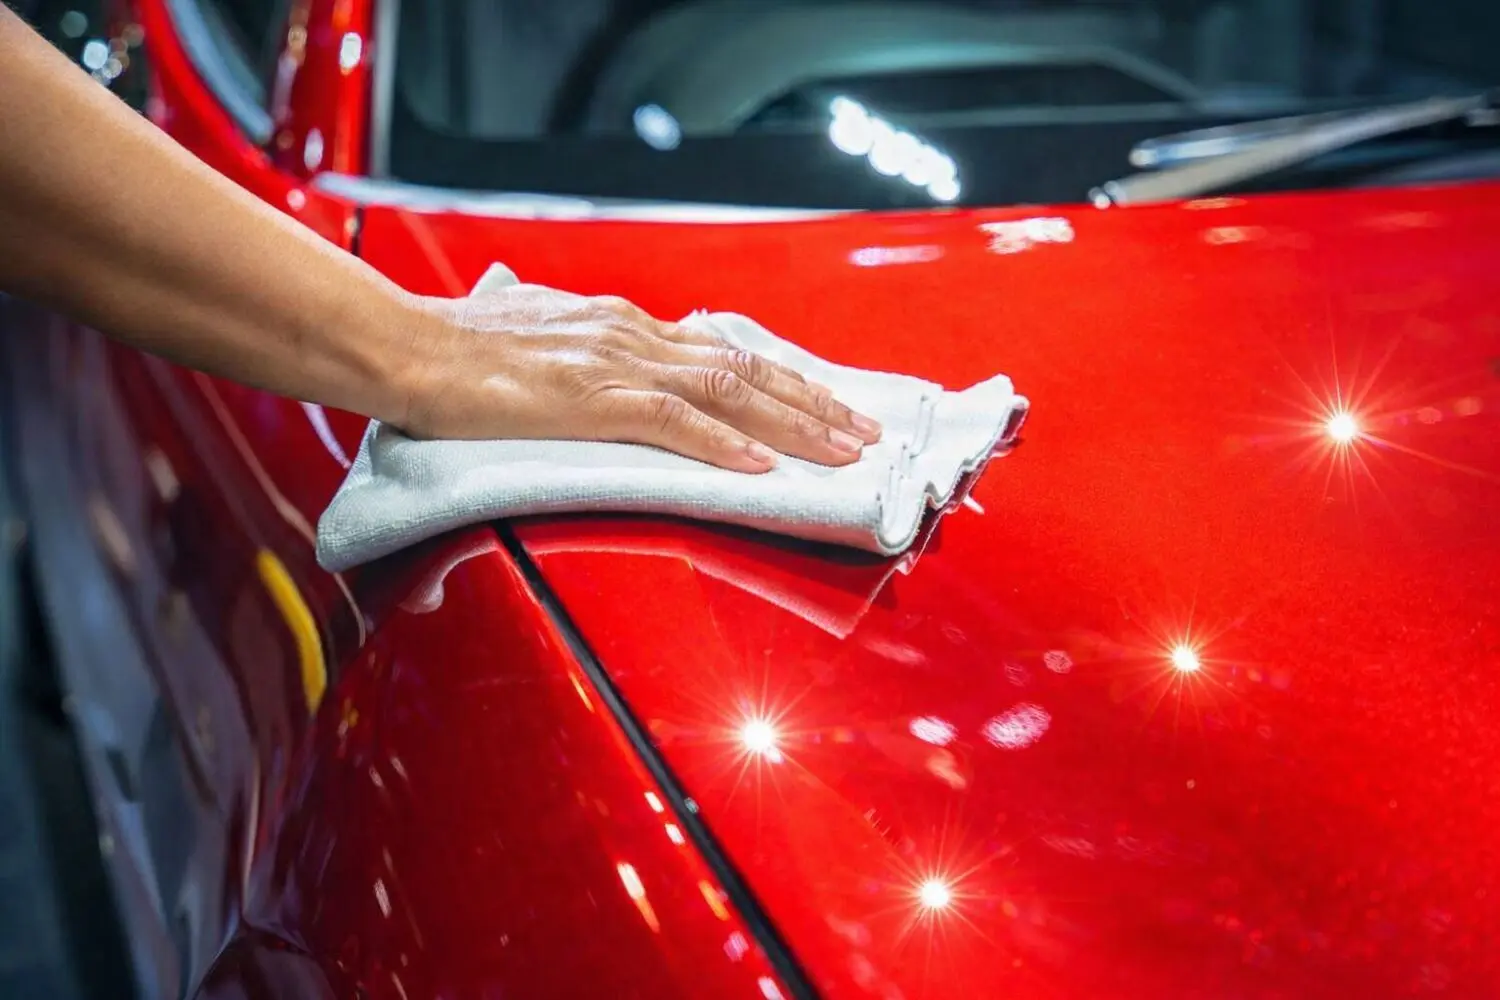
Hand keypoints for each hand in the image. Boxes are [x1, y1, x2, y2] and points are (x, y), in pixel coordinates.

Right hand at [392, 283, 881, 472]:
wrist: (408, 346)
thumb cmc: (460, 347)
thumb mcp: (537, 336)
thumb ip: (577, 350)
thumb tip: (587, 354)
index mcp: (624, 326)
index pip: (725, 351)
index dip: (783, 380)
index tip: (825, 402)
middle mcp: (633, 336)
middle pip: (745, 369)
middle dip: (813, 403)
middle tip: (864, 431)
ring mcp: (615, 365)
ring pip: (727, 392)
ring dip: (792, 424)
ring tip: (840, 450)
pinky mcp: (589, 400)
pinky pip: (671, 423)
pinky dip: (721, 445)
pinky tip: (759, 465)